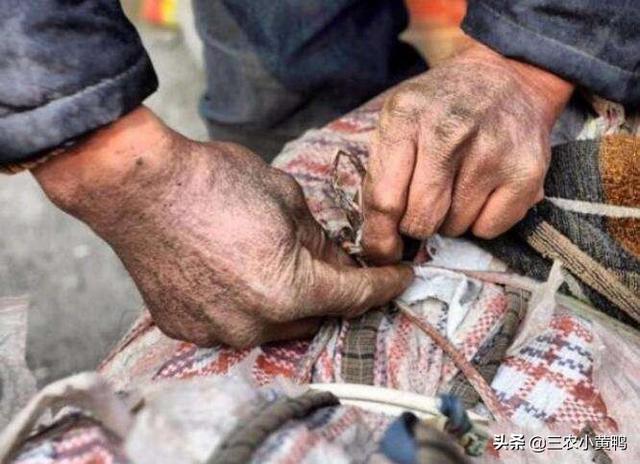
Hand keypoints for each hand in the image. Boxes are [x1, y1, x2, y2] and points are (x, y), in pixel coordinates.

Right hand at [32, 107, 411, 346]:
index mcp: (291, 290)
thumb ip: (319, 239)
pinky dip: (248, 304)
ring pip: (275, 324)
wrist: (139, 186)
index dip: (384, 285)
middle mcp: (256, 324)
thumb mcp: (286, 199)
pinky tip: (237, 274)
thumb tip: (335, 258)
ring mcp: (218, 332)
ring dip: (289, 301)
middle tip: (338, 266)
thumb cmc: (213, 182)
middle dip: (333, 292)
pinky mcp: (187, 328)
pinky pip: (234, 323)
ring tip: (280, 266)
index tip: (400, 278)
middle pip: (317, 316)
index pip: (356, 296)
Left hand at [362, 41, 573, 263]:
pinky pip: (489, 229)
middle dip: (415, 225)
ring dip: (449, 220)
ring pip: (454, 228)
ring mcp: (493, 151)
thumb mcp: (397, 121)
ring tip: (455, 186)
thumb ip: (380, 176)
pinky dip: (481, 221)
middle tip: (422, 208)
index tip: (381, 250)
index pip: (385, 199)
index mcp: (407, 117)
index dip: (380, 235)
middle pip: (420, 219)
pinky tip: (481, 191)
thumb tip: (379, 241)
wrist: (503, 78)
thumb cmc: (439, 110)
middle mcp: (451, 131)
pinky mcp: (527, 172)